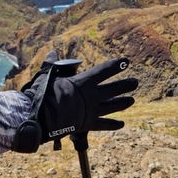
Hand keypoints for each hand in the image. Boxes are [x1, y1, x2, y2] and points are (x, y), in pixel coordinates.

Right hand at [12, 51, 137, 152]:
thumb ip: (52, 64)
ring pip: (112, 106)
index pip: (104, 70)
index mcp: (84, 82)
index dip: (116, 65)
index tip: (126, 61)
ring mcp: (91, 111)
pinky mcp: (87, 124)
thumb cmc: (44, 94)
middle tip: (135, 82)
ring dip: (122, 103)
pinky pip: (103, 125)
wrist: (42, 118)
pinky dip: (112, 124)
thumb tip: (51, 52)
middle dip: (125, 85)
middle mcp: (92, 96)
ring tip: (132, 100)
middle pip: (113, 89)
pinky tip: (121, 124)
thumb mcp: (48, 76)